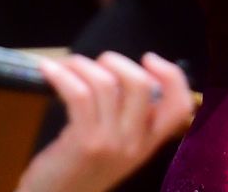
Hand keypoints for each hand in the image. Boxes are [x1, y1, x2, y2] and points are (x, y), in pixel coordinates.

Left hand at [15, 52, 194, 191]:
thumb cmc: (81, 169)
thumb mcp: (116, 147)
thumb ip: (129, 116)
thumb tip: (124, 72)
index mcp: (148, 144)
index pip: (179, 108)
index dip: (172, 77)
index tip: (149, 58)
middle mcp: (135, 144)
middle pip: (140, 85)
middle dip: (117, 61)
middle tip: (99, 62)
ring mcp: (111, 144)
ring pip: (107, 84)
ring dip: (84, 65)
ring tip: (70, 65)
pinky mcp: (84, 142)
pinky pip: (79, 94)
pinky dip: (62, 75)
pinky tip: (48, 69)